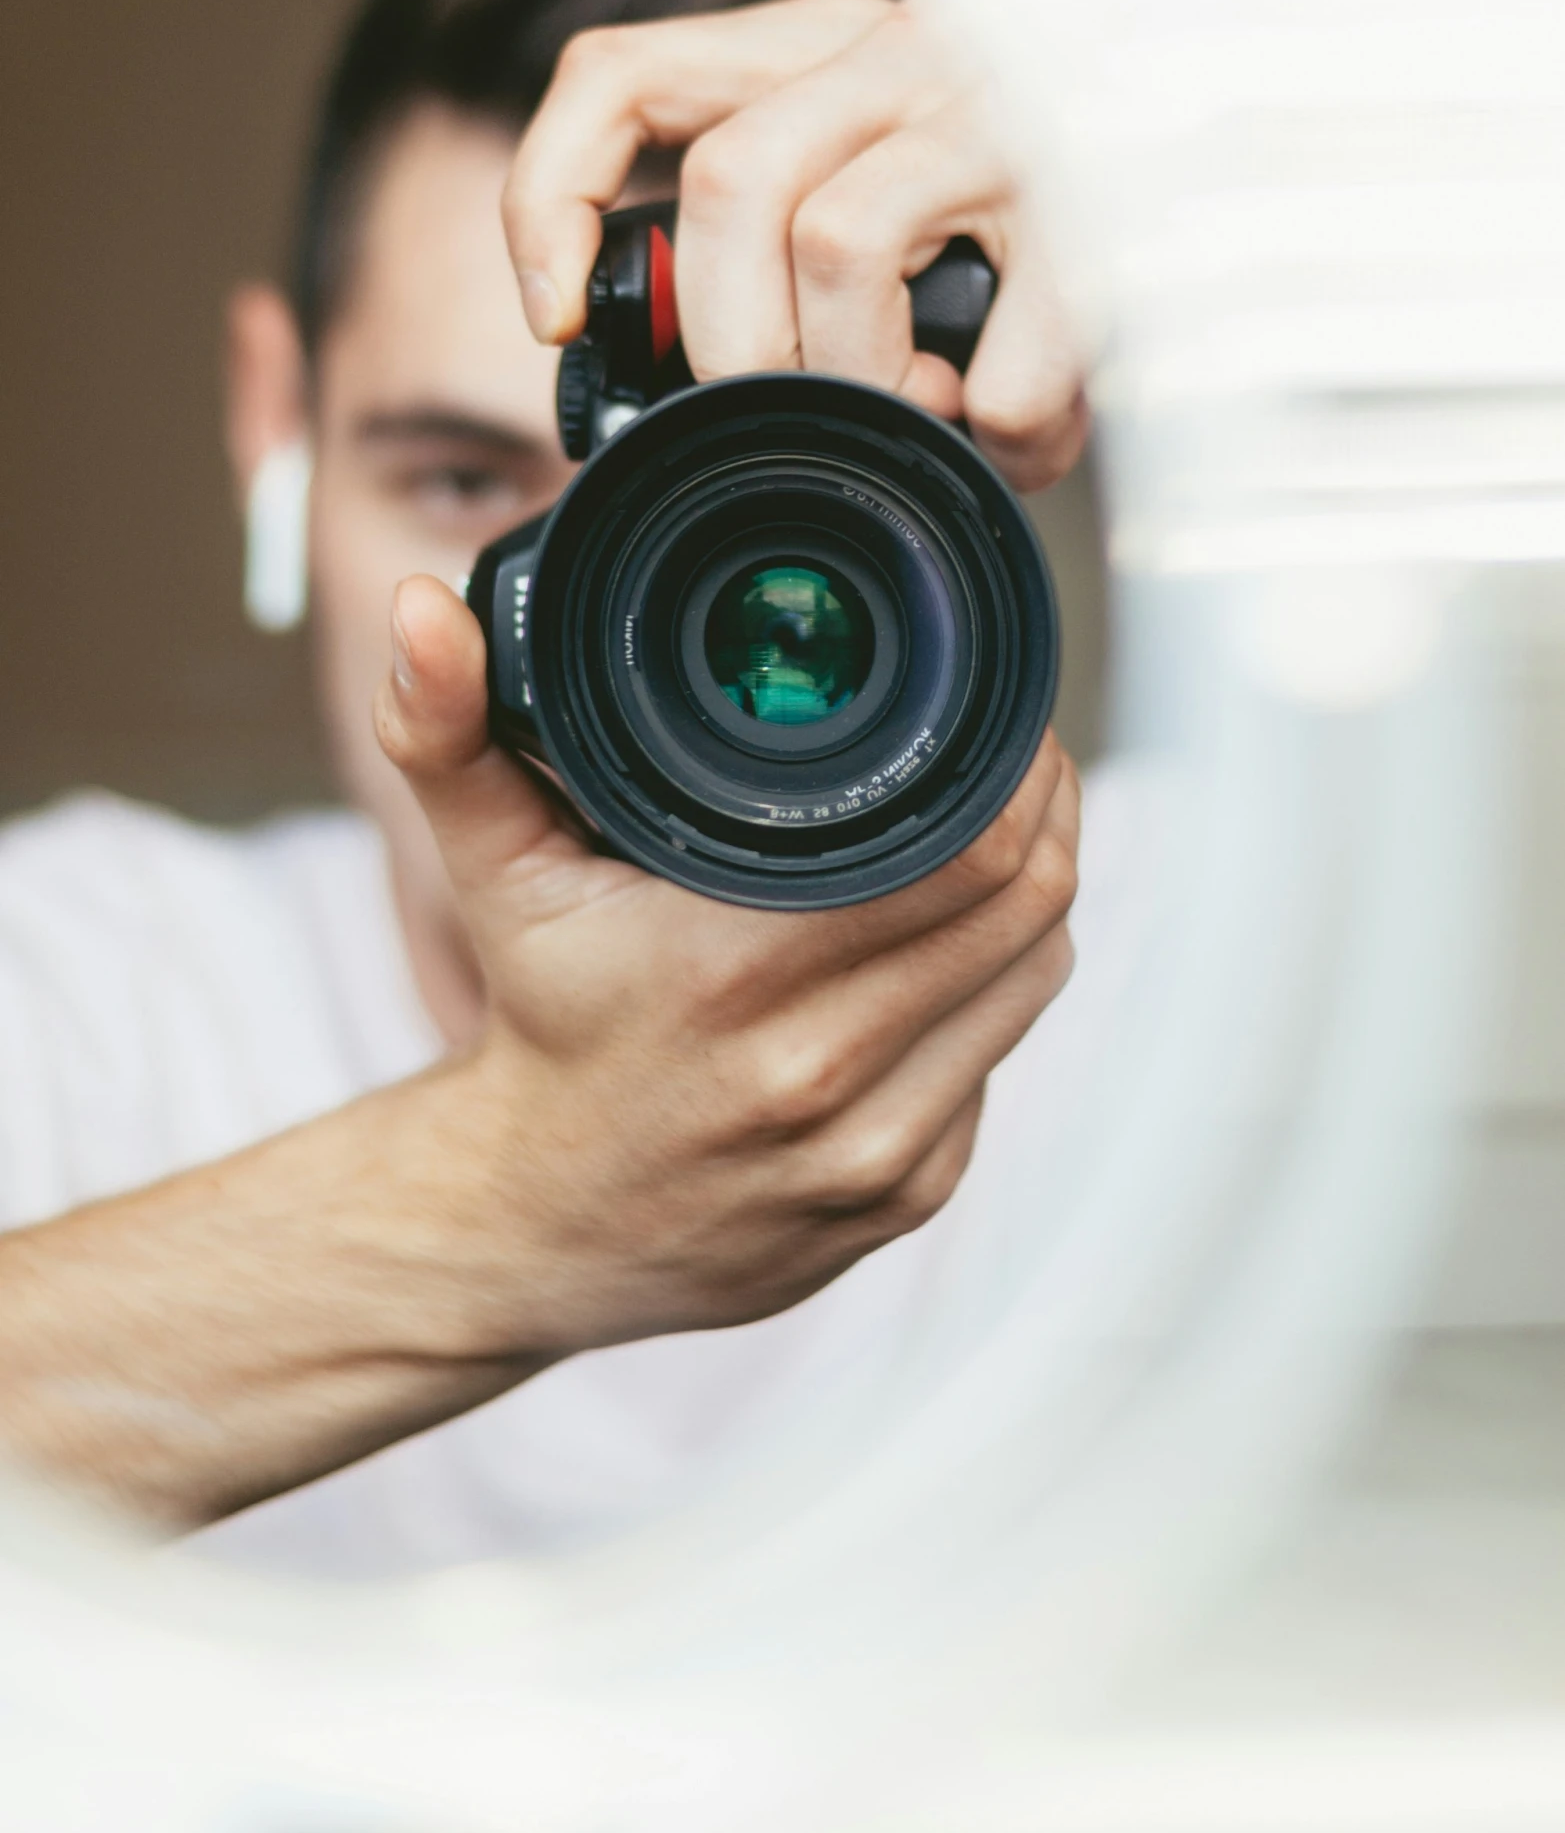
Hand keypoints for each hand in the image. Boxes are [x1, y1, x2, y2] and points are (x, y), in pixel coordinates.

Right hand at [375, 574, 1078, 1356]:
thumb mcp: (489, 871)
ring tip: (1003, 833)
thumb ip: (447, 729)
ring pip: (1028, 980)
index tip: (999, 711)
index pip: (960, 852)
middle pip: (1019, 907)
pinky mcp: (904, 1198)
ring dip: (1035, 897)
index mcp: (731, 974)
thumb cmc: (538, 1024)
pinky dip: (993, 994)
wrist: (534, 1224)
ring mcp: (871, 1149)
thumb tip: (418, 608)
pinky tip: (951, 950)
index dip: (1010, 767)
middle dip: (1042, 812)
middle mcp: (815, 1071)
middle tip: (1018, 752)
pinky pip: (998, 1060)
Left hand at [501, 0, 1088, 492]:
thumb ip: (762, 238)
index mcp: (820, 45)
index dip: (558, 197)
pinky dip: (992, 423)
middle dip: (727, 339)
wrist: (1232, 148)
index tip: (557, 314)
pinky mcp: (1096, 205)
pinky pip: (998, 350)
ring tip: (906, 408)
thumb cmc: (1023, 208)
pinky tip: (1009, 423)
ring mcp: (1005, 115)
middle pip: (731, 183)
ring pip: (839, 240)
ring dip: (849, 370)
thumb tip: (654, 367)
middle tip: (772, 408)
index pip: (625, 74)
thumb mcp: (872, 180)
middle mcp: (904, 49)